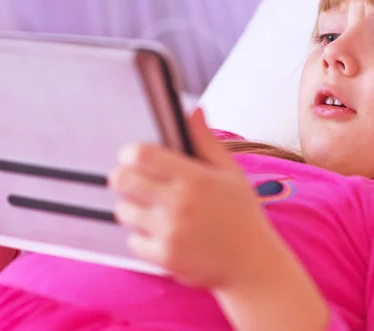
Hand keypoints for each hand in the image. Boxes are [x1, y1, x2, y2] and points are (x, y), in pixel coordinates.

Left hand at [109, 108, 274, 288]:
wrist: (252, 264)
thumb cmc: (242, 214)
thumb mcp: (231, 173)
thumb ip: (206, 141)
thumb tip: (194, 110)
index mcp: (195, 178)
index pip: (141, 155)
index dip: (131, 153)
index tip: (135, 156)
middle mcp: (180, 204)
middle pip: (122, 180)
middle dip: (124, 177)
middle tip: (137, 182)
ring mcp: (170, 233)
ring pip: (123, 211)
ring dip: (133, 208)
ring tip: (154, 210)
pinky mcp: (164, 258)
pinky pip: (133, 241)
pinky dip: (142, 237)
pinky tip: (163, 234)